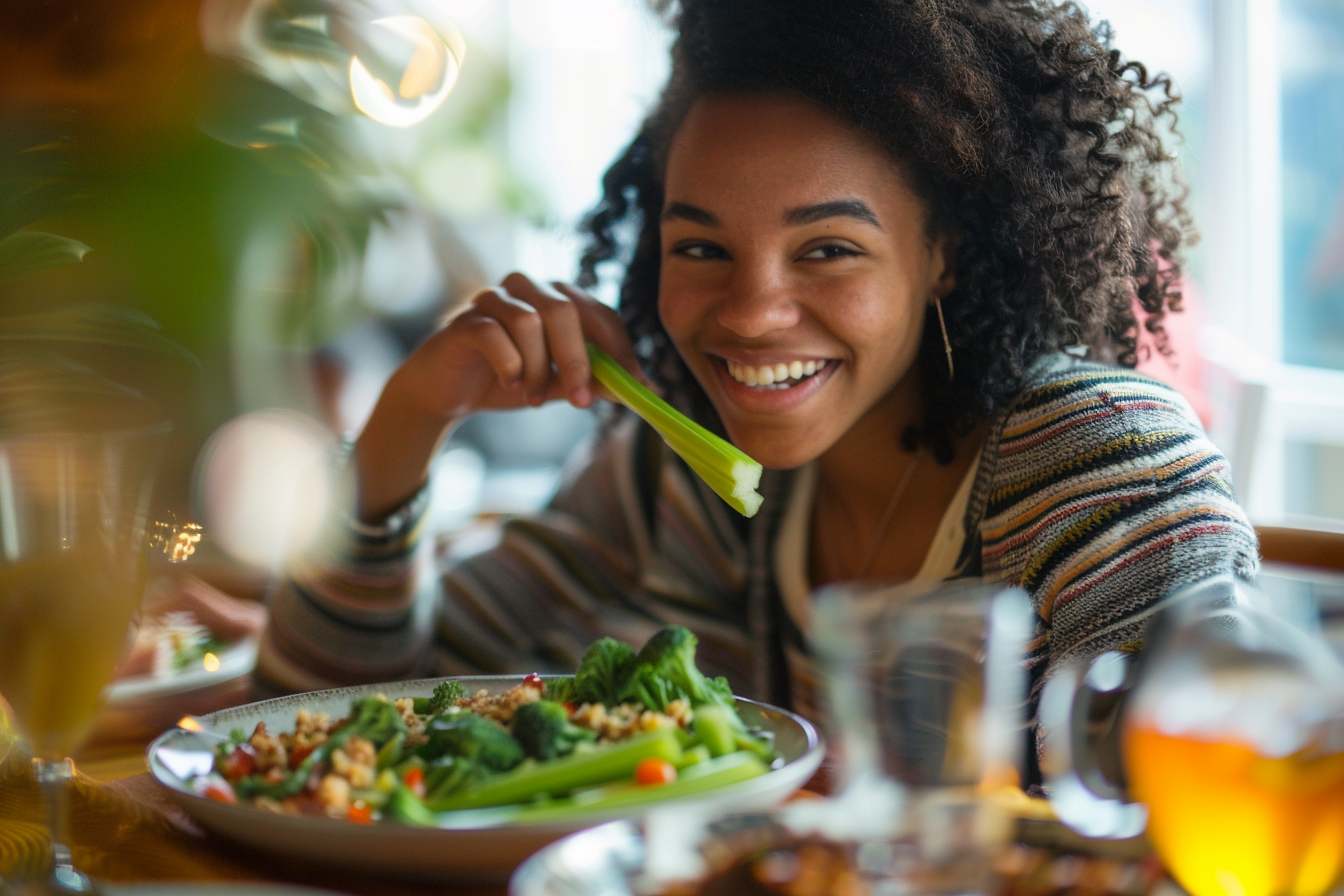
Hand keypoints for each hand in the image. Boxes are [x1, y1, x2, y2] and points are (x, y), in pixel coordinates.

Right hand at [354, 273, 644, 520]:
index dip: (619, 347)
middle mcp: (527, 289)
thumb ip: (589, 381)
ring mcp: (492, 300)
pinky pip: (493, 333)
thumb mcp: (555, 385)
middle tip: (581, 402)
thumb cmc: (505, 380)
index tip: (633, 382)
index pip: (598, 312)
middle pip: (564, 308)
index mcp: (556, 299)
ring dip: (538, 368)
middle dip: (578, 359)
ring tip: (533, 398)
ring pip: (529, 320)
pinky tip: (510, 386)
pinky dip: (509, 364)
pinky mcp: (464, 320)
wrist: (446, 392)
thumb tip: (635, 387)